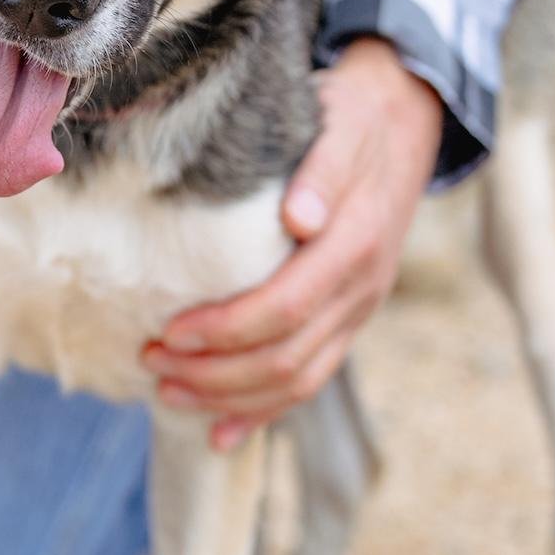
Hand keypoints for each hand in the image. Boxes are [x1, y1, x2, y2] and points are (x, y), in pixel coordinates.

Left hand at [142, 37, 442, 449]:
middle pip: (287, 358)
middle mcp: (362, 289)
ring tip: (167, 393)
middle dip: (215, 372)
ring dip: (230, 399)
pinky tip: (220, 434)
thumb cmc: (355, 119)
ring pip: (298, 381)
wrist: (402, 122)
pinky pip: (310, 380)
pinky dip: (263, 413)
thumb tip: (300, 218)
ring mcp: (358, 311)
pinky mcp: (347, 320)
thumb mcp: (342, 124)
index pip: (287, 307)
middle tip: (151, 363)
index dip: (227, 329)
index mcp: (356, 245)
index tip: (170, 332)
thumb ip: (324, 169)